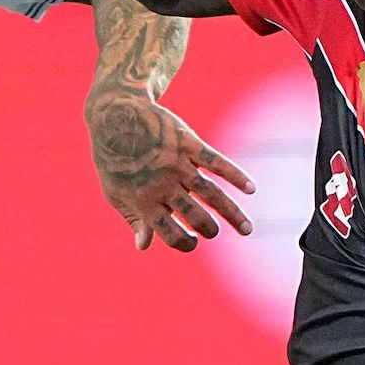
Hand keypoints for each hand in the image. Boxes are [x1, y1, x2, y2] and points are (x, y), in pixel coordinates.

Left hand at [87, 89, 253, 250]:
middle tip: (214, 232)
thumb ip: (134, 220)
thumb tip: (144, 247)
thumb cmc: (113, 160)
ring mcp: (179, 164)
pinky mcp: (189, 143)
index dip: (185, 243)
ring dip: (232, 213)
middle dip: (209, 229)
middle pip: (195, 215)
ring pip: (211, 193)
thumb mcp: (116, 194)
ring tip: (247, 230)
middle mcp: (164, 185)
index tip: (193, 241)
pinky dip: (235, 175)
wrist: (116, 117)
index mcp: (145, 202)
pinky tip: (251, 189)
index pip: (171, 233)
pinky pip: (216, 162)